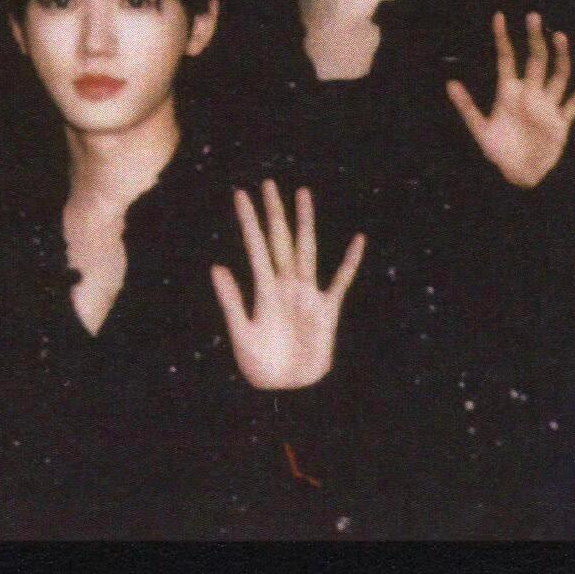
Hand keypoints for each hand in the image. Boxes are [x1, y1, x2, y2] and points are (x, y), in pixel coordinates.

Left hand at [211, 181, 365, 390]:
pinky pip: (340, 281)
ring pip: (307, 249)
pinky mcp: (327, 310)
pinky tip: (358, 241)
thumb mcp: (241, 332)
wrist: (286, 391)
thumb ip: (231, 300)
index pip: (254, 246)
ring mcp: (307, 294)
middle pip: (280, 239)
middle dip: (274, 211)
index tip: (240, 194)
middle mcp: (285, 284)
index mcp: (263, 288)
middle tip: (269, 182)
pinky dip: (349, 262)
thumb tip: (216, 266)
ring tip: (303, 194)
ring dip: (305, 223)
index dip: (248, 220)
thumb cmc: (260, 365)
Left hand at [446, 11, 574, 188]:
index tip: (498, 16)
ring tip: (559, 36)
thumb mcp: (479, 129)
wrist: (518, 175)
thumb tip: (449, 82)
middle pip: (535, 60)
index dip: (502, 39)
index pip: (505, 59)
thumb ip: (467, 106)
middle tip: (533, 16)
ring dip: (560, 56)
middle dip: (534, 39)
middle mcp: (529, 94)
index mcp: (508, 93)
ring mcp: (547, 105)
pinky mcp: (562, 120)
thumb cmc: (497, 151)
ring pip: (557, 74)